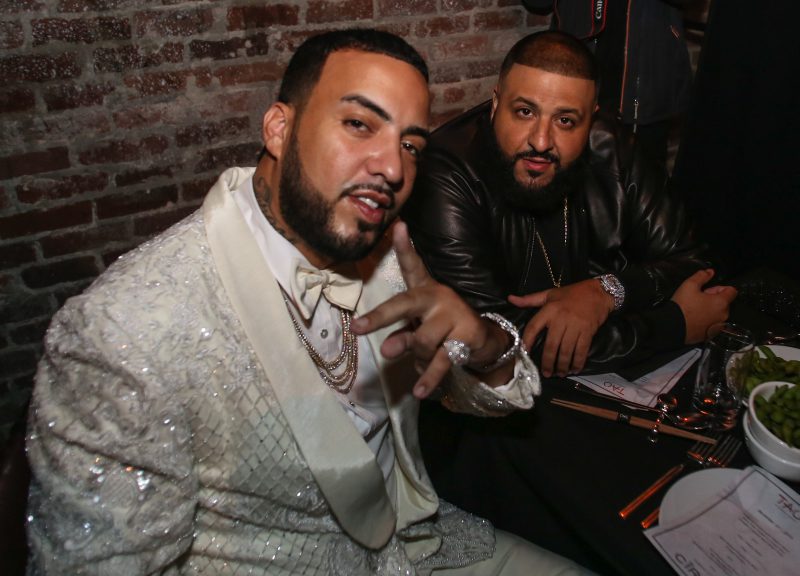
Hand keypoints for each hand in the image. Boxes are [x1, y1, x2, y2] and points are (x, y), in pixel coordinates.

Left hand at [351, 222, 511, 397]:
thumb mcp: (419, 329)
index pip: (412, 265)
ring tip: (425, 360)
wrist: (485, 341)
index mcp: (425, 290)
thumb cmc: (442, 330)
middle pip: (404, 305)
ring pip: (421, 343)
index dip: (404, 246)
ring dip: (418, 358)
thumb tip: (387, 349)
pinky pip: (440, 362)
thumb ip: (401, 336)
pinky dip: (428, 378)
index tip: (397, 226)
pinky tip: (420, 391)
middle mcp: (438, 297)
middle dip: (380, 316)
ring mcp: (454, 315)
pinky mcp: (466, 336)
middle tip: (360, 328)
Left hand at [508, 278, 613, 376]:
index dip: (527, 341)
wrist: (598, 292)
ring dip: (562, 365)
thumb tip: (510, 299)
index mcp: (549, 310)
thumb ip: (529, 299)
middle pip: (551, 345)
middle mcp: (561, 319)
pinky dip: (577, 362)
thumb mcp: (549, 294)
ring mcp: (575, 326)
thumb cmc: (571, 293)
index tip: (523, 354)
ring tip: (559, 374)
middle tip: (546, 373)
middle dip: (548, 362)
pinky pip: (581, 350)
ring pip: (566, 351)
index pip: (533, 327)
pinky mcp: (587, 332)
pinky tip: (574, 369)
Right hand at [671, 269, 737, 343]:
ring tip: (695, 309)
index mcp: (721, 302)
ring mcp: (717, 326)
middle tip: (698, 299)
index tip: (708, 290)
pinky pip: (712, 324)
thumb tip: (709, 272)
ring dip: (710, 310)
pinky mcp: (710, 334)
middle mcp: (723, 315)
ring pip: (718, 314)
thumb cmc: (682, 307)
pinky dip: (707, 321)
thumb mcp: (689, 285)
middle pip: (724, 302)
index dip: (719, 287)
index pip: (731, 290)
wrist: (673, 327)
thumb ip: (701, 276)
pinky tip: (694, 319)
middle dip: (714, 299)